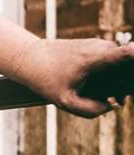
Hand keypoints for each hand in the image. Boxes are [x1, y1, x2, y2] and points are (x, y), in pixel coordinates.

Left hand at [15, 36, 133, 116]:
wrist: (29, 58)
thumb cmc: (46, 79)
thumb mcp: (65, 102)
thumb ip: (90, 109)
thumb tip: (110, 107)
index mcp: (96, 58)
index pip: (128, 53)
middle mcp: (101, 47)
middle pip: (128, 64)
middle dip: (126, 82)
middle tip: (117, 99)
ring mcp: (98, 44)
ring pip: (119, 63)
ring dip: (117, 78)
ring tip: (107, 94)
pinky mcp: (94, 46)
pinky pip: (110, 60)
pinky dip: (109, 72)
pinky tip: (98, 86)